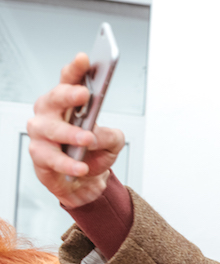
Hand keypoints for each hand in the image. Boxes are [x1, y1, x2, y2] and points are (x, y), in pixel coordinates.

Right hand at [26, 53, 124, 208]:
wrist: (82, 181)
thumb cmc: (92, 153)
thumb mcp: (113, 143)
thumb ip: (111, 135)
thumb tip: (96, 134)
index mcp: (67, 103)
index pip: (68, 80)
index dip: (75, 69)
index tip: (84, 59)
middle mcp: (50, 113)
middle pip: (54, 98)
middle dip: (68, 94)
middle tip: (84, 94)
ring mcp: (41, 134)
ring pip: (50, 129)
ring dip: (70, 133)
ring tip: (87, 139)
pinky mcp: (39, 156)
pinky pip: (51, 159)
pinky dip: (68, 163)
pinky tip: (81, 166)